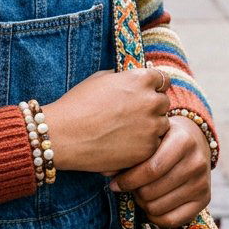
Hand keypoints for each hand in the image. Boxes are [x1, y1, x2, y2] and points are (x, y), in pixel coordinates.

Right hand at [42, 68, 170, 175]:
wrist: (65, 135)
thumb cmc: (79, 103)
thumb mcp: (100, 79)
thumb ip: (123, 78)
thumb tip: (134, 80)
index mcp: (140, 79)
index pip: (162, 78)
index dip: (154, 85)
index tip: (146, 92)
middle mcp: (150, 101)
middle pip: (164, 102)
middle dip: (152, 106)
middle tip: (133, 113)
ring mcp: (151, 127)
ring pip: (162, 125)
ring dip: (150, 126)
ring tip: (127, 130)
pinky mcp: (148, 149)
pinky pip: (155, 144)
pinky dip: (144, 144)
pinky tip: (125, 143)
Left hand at [109, 116, 210, 227]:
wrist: (193, 140)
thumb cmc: (162, 138)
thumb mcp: (149, 136)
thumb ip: (129, 152)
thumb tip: (104, 172)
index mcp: (183, 140)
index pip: (151, 169)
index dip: (128, 180)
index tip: (113, 183)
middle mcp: (197, 162)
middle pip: (153, 191)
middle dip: (134, 192)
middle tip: (127, 187)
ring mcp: (202, 182)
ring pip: (159, 207)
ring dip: (142, 204)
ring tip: (138, 193)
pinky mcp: (205, 200)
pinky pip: (173, 221)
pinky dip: (155, 217)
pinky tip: (149, 205)